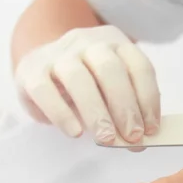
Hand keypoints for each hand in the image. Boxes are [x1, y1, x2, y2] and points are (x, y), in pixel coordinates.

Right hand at [14, 25, 159, 144]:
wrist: (41, 65)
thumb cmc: (87, 82)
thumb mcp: (111, 87)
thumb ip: (127, 108)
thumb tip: (140, 141)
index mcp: (115, 42)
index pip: (139, 67)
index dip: (148, 99)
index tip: (151, 129)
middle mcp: (88, 42)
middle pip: (110, 70)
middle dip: (125, 107)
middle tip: (132, 137)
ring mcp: (58, 53)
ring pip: (79, 79)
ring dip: (96, 113)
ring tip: (107, 139)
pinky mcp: (31, 70)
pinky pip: (45, 90)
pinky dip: (62, 114)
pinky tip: (75, 133)